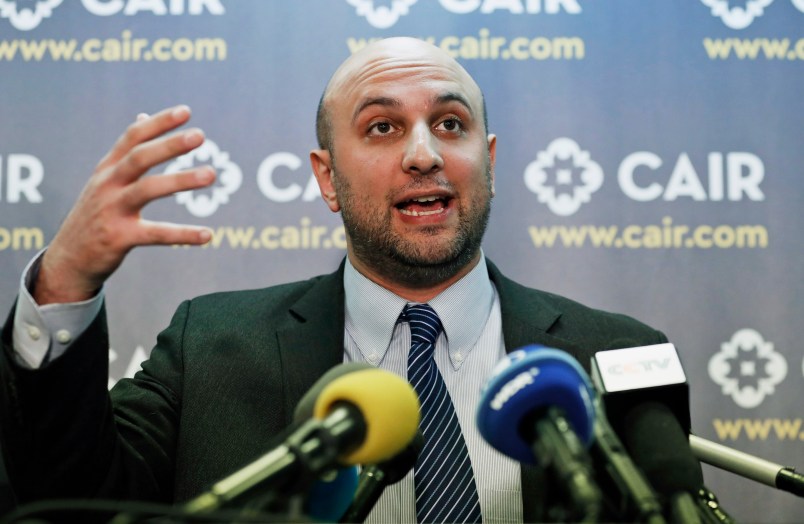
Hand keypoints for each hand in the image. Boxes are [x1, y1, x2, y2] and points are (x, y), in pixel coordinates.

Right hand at [34, 105, 214, 304]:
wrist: (69, 259)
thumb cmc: (95, 215)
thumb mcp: (105, 179)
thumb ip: (126, 151)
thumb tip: (143, 116)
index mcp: (107, 169)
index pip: (132, 138)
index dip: (158, 123)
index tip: (186, 111)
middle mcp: (107, 185)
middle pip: (139, 158)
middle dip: (169, 145)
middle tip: (200, 135)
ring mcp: (111, 210)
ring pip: (147, 189)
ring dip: (180, 180)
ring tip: (211, 174)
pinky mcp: (119, 238)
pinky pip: (156, 234)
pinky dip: (183, 234)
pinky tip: (208, 235)